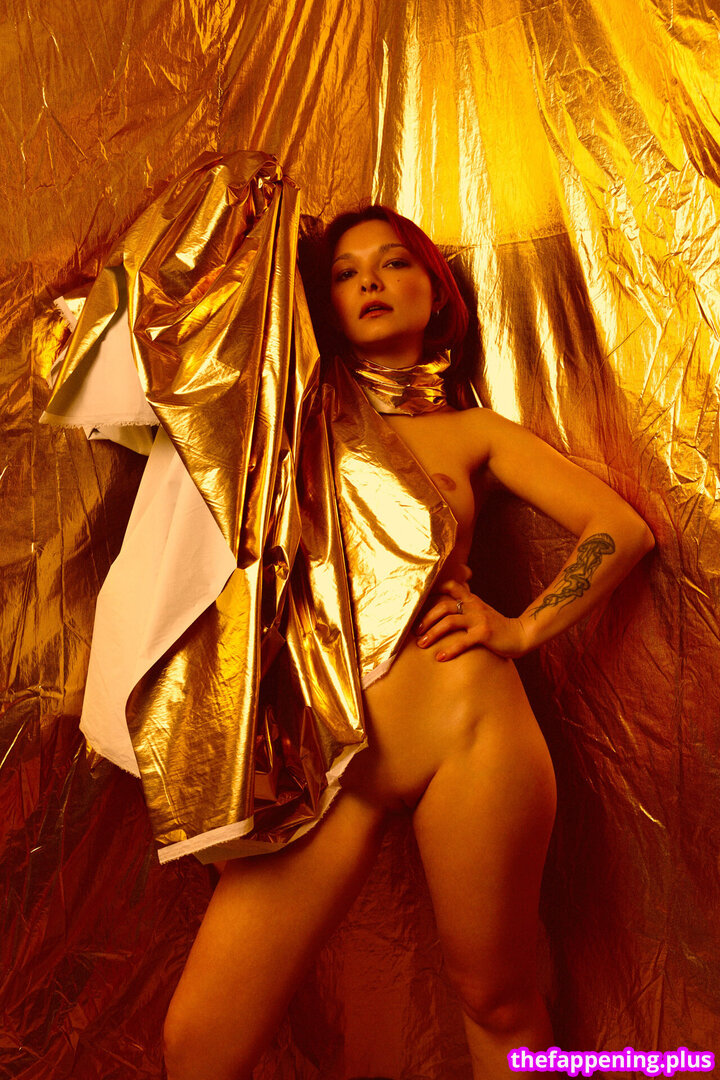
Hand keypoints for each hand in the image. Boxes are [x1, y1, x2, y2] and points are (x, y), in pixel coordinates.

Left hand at [414, 572, 529, 660]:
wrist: (521, 635)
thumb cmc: (498, 627)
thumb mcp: (481, 612)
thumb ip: (467, 608)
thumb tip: (446, 612)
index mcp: (472, 600)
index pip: (451, 586)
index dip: (434, 590)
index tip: (419, 602)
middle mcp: (474, 606)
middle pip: (443, 606)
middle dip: (426, 618)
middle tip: (416, 631)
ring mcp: (479, 619)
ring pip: (449, 622)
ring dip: (432, 633)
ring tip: (422, 644)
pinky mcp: (484, 633)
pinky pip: (462, 641)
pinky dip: (449, 650)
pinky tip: (440, 657)